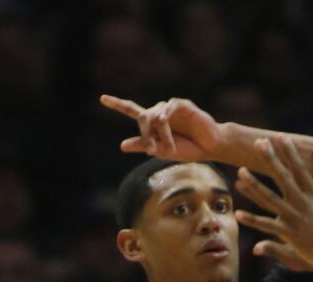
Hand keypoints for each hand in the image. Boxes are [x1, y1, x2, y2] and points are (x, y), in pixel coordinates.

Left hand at [100, 95, 223, 159]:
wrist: (210, 147)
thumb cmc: (188, 149)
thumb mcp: (162, 151)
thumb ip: (143, 146)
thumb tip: (122, 145)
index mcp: (154, 123)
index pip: (132, 110)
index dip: (117, 104)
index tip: (102, 98)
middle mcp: (161, 112)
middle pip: (143, 117)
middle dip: (145, 135)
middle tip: (154, 151)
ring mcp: (172, 108)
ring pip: (157, 116)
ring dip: (161, 134)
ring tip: (169, 149)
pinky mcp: (185, 106)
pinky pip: (171, 106)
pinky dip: (166, 113)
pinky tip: (163, 120)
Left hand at [233, 135, 312, 271]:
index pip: (299, 168)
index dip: (289, 152)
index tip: (281, 137)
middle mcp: (302, 202)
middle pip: (282, 176)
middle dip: (270, 159)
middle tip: (259, 143)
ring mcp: (293, 217)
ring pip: (269, 198)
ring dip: (254, 185)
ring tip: (240, 172)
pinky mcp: (288, 233)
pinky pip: (265, 225)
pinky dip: (251, 220)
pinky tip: (238, 213)